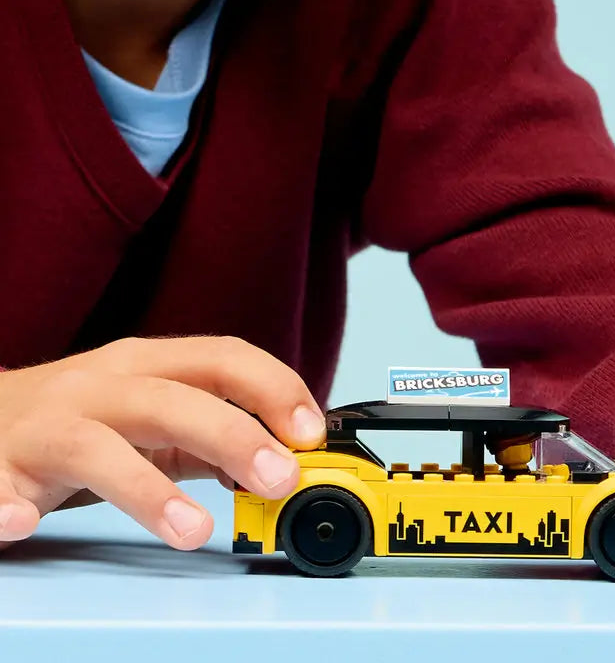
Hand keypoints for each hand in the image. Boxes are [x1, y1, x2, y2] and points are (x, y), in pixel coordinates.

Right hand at [0, 336, 326, 550]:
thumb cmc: (77, 416)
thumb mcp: (149, 413)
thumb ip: (207, 435)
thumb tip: (279, 459)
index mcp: (145, 366)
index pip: (221, 358)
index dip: (274, 387)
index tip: (311, 431)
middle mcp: (98, 387)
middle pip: (171, 400)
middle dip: (232, 436)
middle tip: (279, 479)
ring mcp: (44, 425)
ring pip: (96, 447)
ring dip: (147, 490)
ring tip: (193, 530)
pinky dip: (7, 506)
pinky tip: (24, 524)